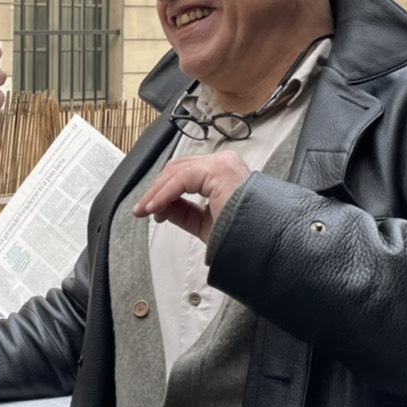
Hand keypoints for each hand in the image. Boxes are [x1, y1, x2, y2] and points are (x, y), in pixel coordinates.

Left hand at [133, 152, 250, 242]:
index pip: (184, 173)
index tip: (151, 211)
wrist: (263, 243)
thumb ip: (184, 211)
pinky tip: (155, 207)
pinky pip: (181, 179)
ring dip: (157, 192)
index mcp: (223, 173)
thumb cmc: (245, 235)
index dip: (163, 191)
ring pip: (176, 171)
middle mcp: (224, 163)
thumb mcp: (205, 223)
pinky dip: (164, 193)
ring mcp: (222, 164)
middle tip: (143, 210)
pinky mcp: (218, 170)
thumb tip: (162, 206)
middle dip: (156, 190)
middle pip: (177, 168)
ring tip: (145, 210)